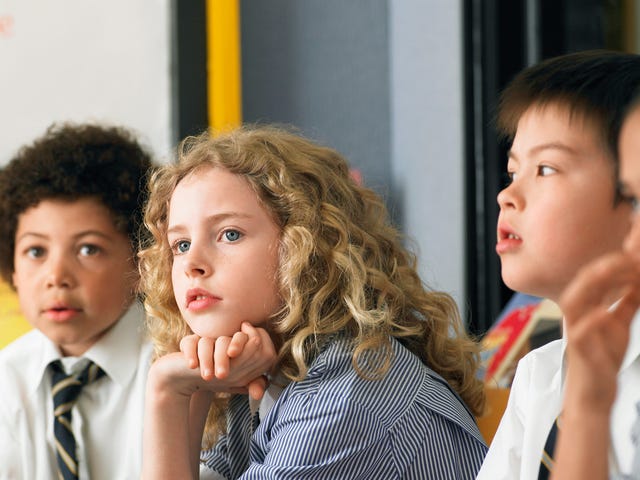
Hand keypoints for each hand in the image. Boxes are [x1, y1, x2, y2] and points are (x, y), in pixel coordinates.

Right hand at [178, 322, 276, 398]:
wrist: (188, 380)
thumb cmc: (217, 379)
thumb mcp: (238, 382)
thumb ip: (253, 384)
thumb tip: (259, 394)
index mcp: (238, 343)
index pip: (249, 336)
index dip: (248, 348)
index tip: (239, 368)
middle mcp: (221, 339)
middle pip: (225, 341)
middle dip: (223, 358)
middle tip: (222, 375)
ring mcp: (203, 340)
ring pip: (207, 342)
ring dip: (207, 359)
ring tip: (207, 376)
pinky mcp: (187, 343)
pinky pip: (189, 342)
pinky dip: (191, 353)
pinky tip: (192, 366)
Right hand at [559, 251, 639, 409]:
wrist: (593, 393)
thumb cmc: (602, 359)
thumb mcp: (619, 325)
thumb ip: (626, 303)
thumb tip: (636, 282)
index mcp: (586, 306)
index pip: (596, 276)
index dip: (614, 259)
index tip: (632, 245)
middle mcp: (578, 314)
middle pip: (584, 282)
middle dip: (606, 265)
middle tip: (629, 254)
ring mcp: (577, 331)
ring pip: (575, 300)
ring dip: (595, 283)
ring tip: (617, 269)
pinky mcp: (580, 350)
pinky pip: (581, 333)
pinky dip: (592, 320)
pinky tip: (605, 312)